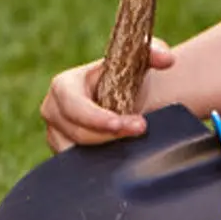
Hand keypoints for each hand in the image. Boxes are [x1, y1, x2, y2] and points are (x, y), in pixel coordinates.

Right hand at [40, 38, 173, 151]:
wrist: (123, 97)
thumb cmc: (126, 76)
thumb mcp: (139, 58)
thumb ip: (154, 52)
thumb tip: (166, 59)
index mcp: (63, 85)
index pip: (73, 105)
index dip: (98, 118)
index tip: (133, 124)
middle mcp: (53, 111)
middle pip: (77, 133)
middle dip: (110, 136)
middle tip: (142, 130)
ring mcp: (56, 135)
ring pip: (77, 154)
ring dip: (107, 152)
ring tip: (133, 143)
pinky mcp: (64, 153)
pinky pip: (78, 167)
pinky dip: (101, 164)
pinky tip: (123, 156)